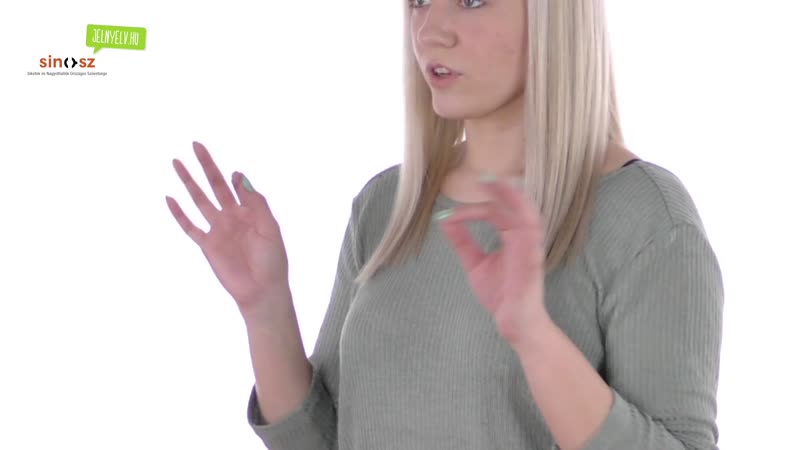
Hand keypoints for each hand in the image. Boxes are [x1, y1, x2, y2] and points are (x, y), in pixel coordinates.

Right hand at [165, 142, 289, 314]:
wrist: (262, 289)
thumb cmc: (272, 260)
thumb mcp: (269, 227)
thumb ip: (255, 202)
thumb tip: (238, 175)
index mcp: (249, 211)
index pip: (236, 185)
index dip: (233, 177)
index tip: (232, 174)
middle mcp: (231, 216)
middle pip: (214, 185)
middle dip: (205, 165)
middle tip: (195, 145)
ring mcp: (217, 229)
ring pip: (199, 200)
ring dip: (188, 182)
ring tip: (176, 162)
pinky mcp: (207, 245)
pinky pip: (189, 227)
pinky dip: (179, 214)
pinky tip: (169, 199)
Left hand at [436, 175, 549, 348]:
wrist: (512, 322)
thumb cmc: (501, 293)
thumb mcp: (474, 263)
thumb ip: (462, 241)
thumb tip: (444, 219)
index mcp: (511, 235)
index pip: (494, 212)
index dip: (473, 209)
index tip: (450, 215)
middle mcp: (522, 236)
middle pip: (513, 205)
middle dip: (499, 188)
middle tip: (481, 175)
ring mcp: (530, 246)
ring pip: (526, 212)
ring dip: (512, 195)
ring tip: (496, 180)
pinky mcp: (533, 257)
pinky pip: (532, 231)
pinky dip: (523, 215)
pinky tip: (513, 203)